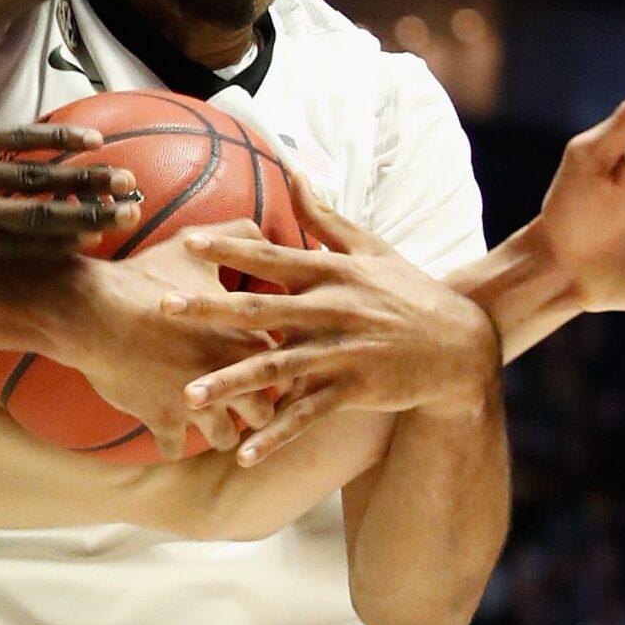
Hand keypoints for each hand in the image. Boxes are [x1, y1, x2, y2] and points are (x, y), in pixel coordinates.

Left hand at [0, 41, 137, 321]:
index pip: (5, 244)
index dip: (54, 243)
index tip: (95, 245)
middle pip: (28, 214)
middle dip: (83, 214)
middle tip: (130, 215)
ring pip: (29, 176)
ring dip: (81, 177)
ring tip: (125, 179)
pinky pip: (12, 137)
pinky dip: (54, 141)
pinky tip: (91, 142)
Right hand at [47, 238, 277, 458]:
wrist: (95, 312)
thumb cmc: (148, 278)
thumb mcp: (195, 247)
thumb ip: (238, 236)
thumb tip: (264, 227)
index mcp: (246, 340)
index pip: (285, 365)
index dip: (277, 364)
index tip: (266, 361)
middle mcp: (229, 378)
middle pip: (264, 410)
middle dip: (255, 406)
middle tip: (245, 397)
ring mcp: (196, 405)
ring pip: (224, 437)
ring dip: (219, 430)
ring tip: (211, 419)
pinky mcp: (162, 420)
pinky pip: (175, 448)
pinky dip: (173, 443)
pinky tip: (170, 434)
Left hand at [179, 193, 499, 464]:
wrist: (460, 344)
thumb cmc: (408, 290)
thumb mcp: (371, 248)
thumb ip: (325, 216)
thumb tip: (294, 170)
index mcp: (331, 274)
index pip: (271, 255)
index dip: (229, 248)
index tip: (187, 242)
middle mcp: (331, 310)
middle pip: (260, 308)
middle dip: (210, 309)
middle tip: (163, 307)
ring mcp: (341, 353)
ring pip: (277, 369)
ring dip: (231, 383)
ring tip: (189, 396)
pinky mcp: (353, 391)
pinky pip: (306, 416)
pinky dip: (275, 436)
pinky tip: (242, 455)